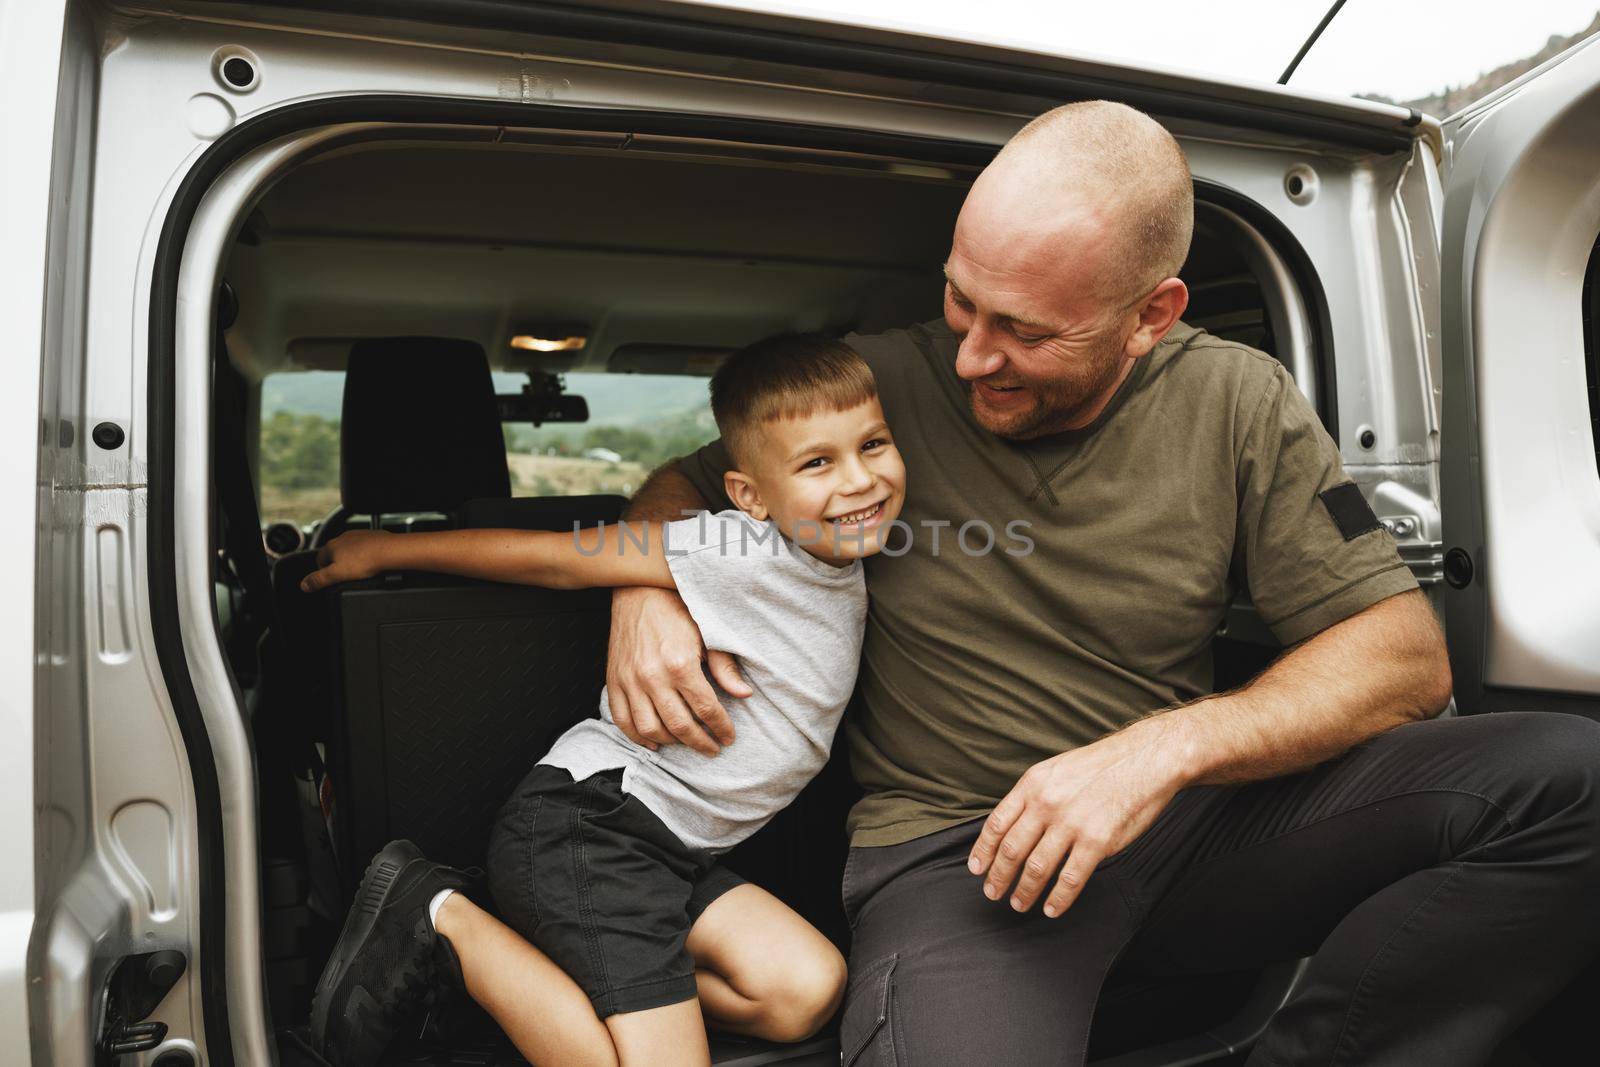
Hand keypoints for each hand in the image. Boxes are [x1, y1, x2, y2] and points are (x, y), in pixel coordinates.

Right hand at [300, 530, 394, 592]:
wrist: (390, 550)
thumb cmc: (365, 561)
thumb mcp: (337, 574)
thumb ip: (319, 579)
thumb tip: (304, 584)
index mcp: (332, 546)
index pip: (319, 559)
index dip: (322, 571)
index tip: (329, 579)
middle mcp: (343, 537)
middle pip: (334, 553)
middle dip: (337, 564)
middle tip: (345, 576)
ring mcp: (358, 535)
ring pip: (349, 549)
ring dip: (351, 558)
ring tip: (359, 570)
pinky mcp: (372, 536)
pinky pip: (364, 546)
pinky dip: (364, 554)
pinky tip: (371, 562)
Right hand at [606, 586, 750, 754]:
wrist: (639, 591)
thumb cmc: (677, 610)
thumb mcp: (707, 633)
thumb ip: (725, 666)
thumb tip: (744, 694)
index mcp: (680, 664)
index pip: (706, 709)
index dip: (721, 728)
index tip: (729, 737)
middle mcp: (652, 676)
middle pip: (679, 726)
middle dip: (700, 742)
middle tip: (713, 748)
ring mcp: (630, 681)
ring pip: (650, 729)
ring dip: (672, 742)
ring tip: (687, 742)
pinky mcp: (614, 681)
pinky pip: (622, 720)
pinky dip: (638, 737)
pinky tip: (654, 742)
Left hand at [967, 717, 1192, 917]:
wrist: (1145, 759)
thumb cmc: (1101, 766)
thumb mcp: (1056, 770)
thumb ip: (1033, 797)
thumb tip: (1013, 827)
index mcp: (1033, 784)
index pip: (997, 823)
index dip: (983, 851)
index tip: (977, 869)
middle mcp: (1047, 804)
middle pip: (1012, 849)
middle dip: (998, 876)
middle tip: (993, 892)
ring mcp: (1071, 823)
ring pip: (1037, 867)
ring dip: (1025, 891)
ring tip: (1019, 903)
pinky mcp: (1097, 841)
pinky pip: (1070, 878)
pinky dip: (1059, 898)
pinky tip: (1052, 908)